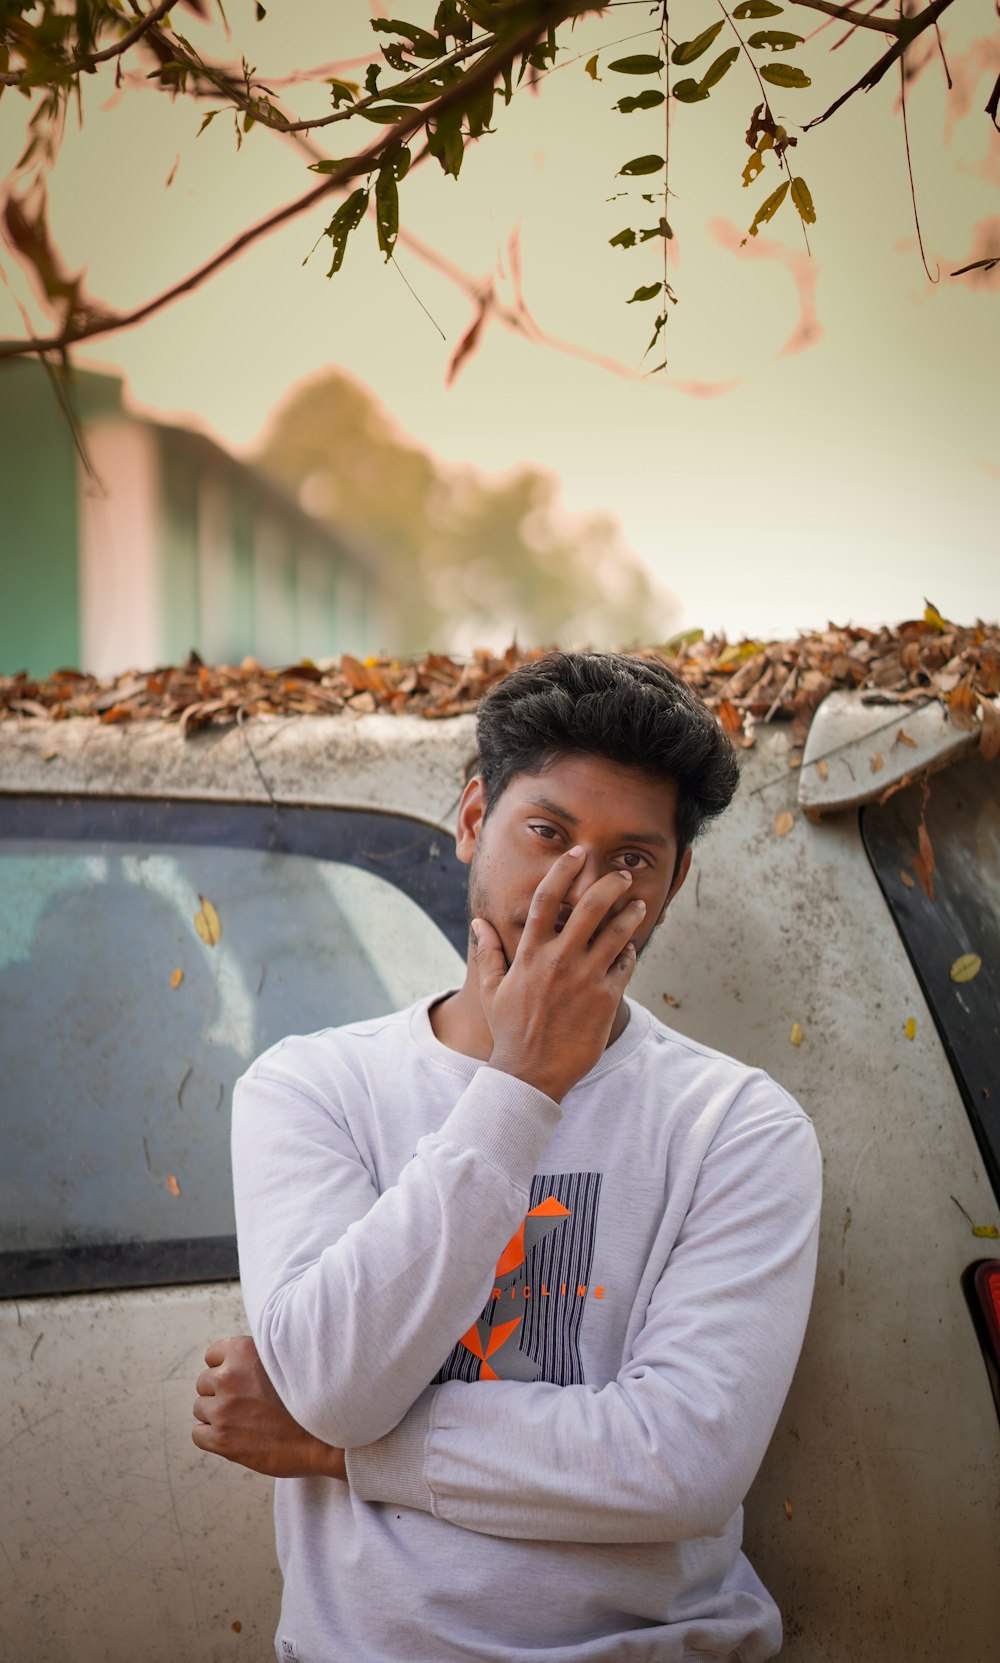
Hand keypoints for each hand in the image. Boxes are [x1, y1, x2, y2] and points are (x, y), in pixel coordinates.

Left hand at [191, 1334, 345, 1479]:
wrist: (324, 1438)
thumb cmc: (307, 1399)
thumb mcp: (283, 1360)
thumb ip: (255, 1357)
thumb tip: (236, 1359)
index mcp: (243, 1351)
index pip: (212, 1355)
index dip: (226, 1368)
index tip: (240, 1380)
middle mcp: (229, 1376)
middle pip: (204, 1383)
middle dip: (221, 1393)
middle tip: (246, 1404)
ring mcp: (223, 1408)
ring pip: (201, 1409)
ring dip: (217, 1415)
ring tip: (244, 1421)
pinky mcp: (221, 1438)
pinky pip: (198, 1434)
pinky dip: (212, 1437)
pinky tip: (236, 1437)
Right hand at [473, 847, 643, 1101]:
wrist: (530, 1074)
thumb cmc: (510, 1032)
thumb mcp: (492, 991)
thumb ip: (488, 953)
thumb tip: (479, 924)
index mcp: (530, 953)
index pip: (547, 899)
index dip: (564, 870)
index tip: (577, 854)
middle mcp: (559, 960)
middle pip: (590, 907)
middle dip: (610, 885)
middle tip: (623, 876)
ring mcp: (585, 979)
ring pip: (616, 933)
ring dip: (630, 915)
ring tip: (639, 906)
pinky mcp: (605, 1000)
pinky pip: (625, 966)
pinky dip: (630, 953)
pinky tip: (630, 949)